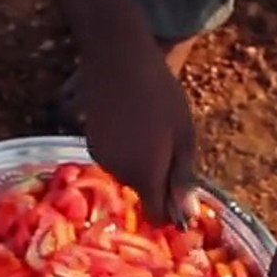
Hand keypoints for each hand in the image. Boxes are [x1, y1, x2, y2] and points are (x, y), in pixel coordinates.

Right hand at [75, 39, 197, 225]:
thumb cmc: (161, 95)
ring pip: (128, 175)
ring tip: (150, 127)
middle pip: (143, 193)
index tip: (180, 193)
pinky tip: (131, 121)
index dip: (170, 211)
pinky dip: (124, 150)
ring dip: (140, 162)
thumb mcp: (184, 136)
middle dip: (157, 180)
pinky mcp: (90, 144)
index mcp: (146, 175)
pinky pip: (114, 159)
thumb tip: (185, 218)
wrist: (118, 59)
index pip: (157, 215)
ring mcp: (101, 159)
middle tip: (170, 144)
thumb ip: (183, 179)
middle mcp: (120, 174)